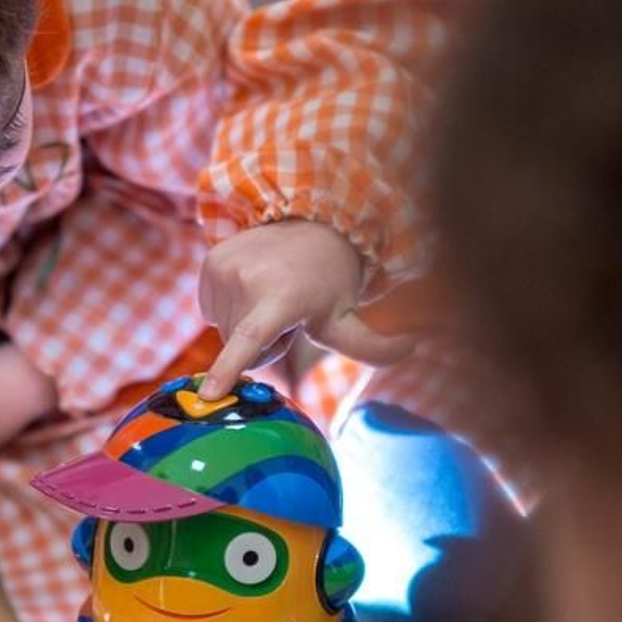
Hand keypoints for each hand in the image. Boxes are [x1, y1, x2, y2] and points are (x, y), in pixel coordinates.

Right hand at [197, 221, 414, 399]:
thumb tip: (414, 346)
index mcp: (282, 299)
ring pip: (222, 330)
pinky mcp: (210, 261)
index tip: (207, 395)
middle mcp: (247, 280)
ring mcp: (224, 268)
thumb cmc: (330, 282)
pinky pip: (209, 309)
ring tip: (271, 297)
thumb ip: (376, 346)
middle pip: (240, 348)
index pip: (249, 340)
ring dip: (245, 324)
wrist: (310, 225)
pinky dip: (228, 307)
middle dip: (263, 343)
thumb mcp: (349, 318)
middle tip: (287, 315)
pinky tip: (252, 286)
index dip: (228, 369)